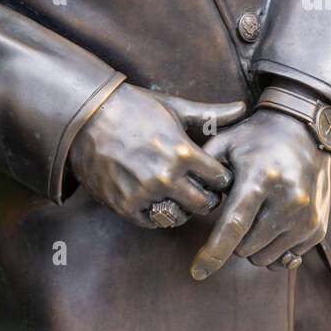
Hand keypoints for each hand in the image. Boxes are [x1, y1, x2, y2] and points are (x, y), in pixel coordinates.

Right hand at [67, 83, 246, 227]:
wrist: (87, 116)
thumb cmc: (134, 108)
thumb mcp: (174, 108)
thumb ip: (210, 113)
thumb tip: (243, 108)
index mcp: (183, 152)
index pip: (220, 179)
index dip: (221, 177)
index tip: (216, 173)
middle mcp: (166, 177)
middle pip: (204, 204)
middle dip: (207, 197)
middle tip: (202, 189)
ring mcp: (144, 194)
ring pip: (180, 217)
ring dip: (183, 209)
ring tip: (179, 195)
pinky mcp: (124, 205)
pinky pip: (153, 222)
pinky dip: (158, 214)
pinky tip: (157, 198)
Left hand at [189, 108, 330, 278]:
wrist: (305, 131)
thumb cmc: (257, 138)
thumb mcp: (225, 143)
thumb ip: (204, 171)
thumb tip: (189, 201)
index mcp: (260, 178)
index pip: (233, 225)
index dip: (213, 253)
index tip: (197, 272)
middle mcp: (288, 201)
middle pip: (246, 248)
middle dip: (233, 238)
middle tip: (238, 211)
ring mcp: (306, 218)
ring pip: (264, 258)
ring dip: (253, 245)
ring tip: (257, 213)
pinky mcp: (318, 229)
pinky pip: (286, 259)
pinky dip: (274, 247)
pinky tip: (274, 222)